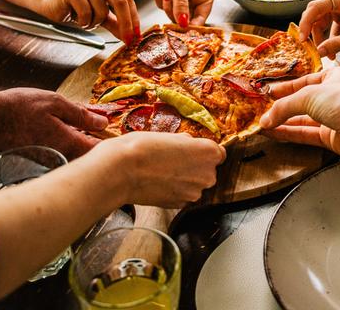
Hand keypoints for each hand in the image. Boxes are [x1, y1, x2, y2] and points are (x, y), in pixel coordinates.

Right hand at [0, 88, 106, 159]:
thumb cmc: (17, 109)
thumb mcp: (54, 102)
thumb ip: (81, 113)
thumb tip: (102, 121)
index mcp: (68, 143)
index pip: (99, 151)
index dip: (110, 142)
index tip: (115, 133)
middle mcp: (59, 157)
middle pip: (88, 156)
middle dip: (97, 144)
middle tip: (99, 128)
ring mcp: (48, 162)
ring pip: (74, 156)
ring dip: (81, 143)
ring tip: (81, 127)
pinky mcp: (38, 161)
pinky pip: (60, 155)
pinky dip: (66, 144)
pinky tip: (61, 131)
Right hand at [38, 0, 139, 42]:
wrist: (51, 3)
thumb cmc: (77, 6)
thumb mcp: (101, 15)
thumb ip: (116, 22)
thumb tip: (130, 35)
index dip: (134, 18)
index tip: (136, 34)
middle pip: (120, 0)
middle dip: (125, 23)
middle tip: (127, 39)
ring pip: (101, 10)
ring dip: (94, 22)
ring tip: (85, 19)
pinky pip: (86, 12)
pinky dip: (83, 20)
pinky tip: (76, 16)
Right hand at [103, 133, 225, 207]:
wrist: (121, 171)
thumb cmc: (142, 148)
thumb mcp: (168, 135)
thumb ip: (186, 142)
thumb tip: (188, 144)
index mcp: (208, 153)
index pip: (219, 153)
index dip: (205, 152)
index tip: (194, 151)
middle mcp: (207, 175)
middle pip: (207, 170)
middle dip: (194, 165)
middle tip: (172, 159)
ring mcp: (194, 193)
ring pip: (194, 184)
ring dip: (184, 179)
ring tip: (161, 171)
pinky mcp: (180, 205)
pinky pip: (183, 195)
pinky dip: (174, 190)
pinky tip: (158, 182)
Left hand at [150, 0, 214, 26]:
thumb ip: (181, 4)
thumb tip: (183, 23)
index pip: (201, 18)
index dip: (191, 24)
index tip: (181, 26)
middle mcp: (195, 0)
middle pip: (185, 20)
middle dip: (174, 8)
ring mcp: (182, 2)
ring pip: (172, 15)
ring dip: (165, 1)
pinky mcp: (170, 1)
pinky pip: (162, 8)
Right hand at [260, 67, 339, 159]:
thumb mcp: (309, 95)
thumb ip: (285, 107)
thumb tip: (266, 119)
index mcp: (333, 77)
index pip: (304, 81)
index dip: (286, 88)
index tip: (269, 94)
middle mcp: (333, 97)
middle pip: (302, 102)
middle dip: (282, 107)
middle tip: (262, 111)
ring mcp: (333, 119)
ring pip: (302, 120)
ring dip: (283, 122)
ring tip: (263, 124)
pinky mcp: (332, 138)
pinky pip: (305, 135)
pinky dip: (289, 134)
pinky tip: (275, 133)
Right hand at [298, 0, 339, 57]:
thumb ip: (336, 44)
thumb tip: (319, 52)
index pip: (315, 8)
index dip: (305, 23)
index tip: (302, 38)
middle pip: (317, 18)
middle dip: (317, 36)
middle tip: (316, 50)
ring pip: (326, 26)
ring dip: (328, 41)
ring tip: (335, 55)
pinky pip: (335, 30)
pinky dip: (338, 40)